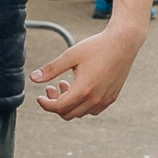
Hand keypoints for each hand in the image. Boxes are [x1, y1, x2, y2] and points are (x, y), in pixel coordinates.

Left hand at [29, 20, 147, 119]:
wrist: (123, 43)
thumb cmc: (97, 46)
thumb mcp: (70, 56)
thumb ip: (51, 69)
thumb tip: (33, 78)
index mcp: (83, 90)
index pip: (58, 107)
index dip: (46, 104)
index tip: (40, 97)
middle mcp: (95, 99)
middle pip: (68, 114)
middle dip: (56, 104)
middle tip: (52, 87)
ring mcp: (105, 100)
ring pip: (80, 113)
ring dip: (70, 104)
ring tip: (67, 84)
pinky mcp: (111, 98)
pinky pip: (93, 110)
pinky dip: (82, 104)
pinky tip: (80, 88)